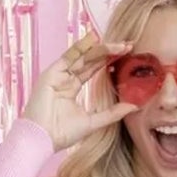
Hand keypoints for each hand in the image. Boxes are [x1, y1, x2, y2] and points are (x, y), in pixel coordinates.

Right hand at [23, 32, 131, 150]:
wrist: (41, 139)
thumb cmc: (62, 134)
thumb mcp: (93, 122)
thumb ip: (113, 113)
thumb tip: (134, 106)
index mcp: (72, 88)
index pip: (94, 69)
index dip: (110, 61)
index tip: (128, 55)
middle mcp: (65, 78)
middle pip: (90, 60)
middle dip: (110, 52)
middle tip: (128, 46)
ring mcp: (58, 74)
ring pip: (83, 56)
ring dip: (101, 49)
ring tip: (119, 44)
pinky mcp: (52, 73)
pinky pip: (69, 56)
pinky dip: (81, 46)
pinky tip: (94, 38)